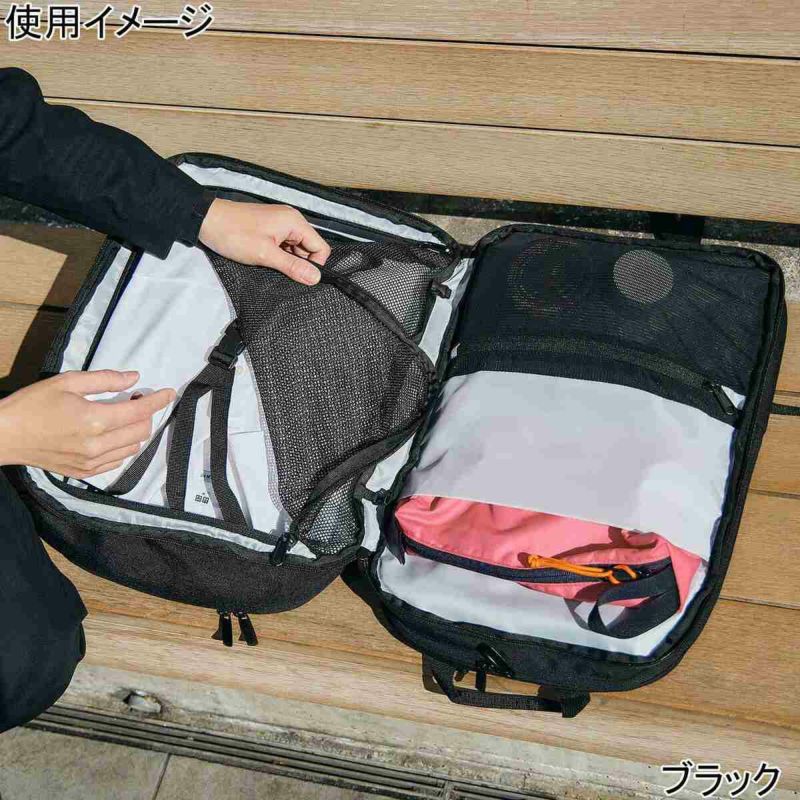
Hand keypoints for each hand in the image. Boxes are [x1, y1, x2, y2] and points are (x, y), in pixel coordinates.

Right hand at [0, 370, 174, 477]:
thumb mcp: (67, 382)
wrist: (4, 435)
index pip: (140, 412)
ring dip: (136, 431)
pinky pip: (117, 461)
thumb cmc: (33, 404)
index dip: (159, 400)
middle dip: (146, 414)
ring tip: (122, 416)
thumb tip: (134, 378)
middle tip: (135, 400)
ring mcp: (91, 462)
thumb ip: (105, 380)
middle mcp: (97, 445)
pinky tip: (112, 435)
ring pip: (132, 448)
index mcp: (95, 420)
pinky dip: (123, 447)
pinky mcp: (84, 473)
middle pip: (141, 430)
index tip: (170, 392)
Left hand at [198, 199, 330, 284]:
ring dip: (287, 261)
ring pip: (296, 250)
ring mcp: (280, 224)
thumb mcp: (265, 254)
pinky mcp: (270, 229)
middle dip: (299, 264)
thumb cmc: (233, 233)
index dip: (315, 266)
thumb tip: (316, 278)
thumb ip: (292, 267)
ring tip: (269, 264)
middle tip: (280, 272)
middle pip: (309, 249)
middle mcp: (291, 220)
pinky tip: (265, 260)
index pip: (321, 248)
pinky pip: (284, 246)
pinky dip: (278, 256)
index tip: (299, 277)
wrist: (206, 220)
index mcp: (294, 222)